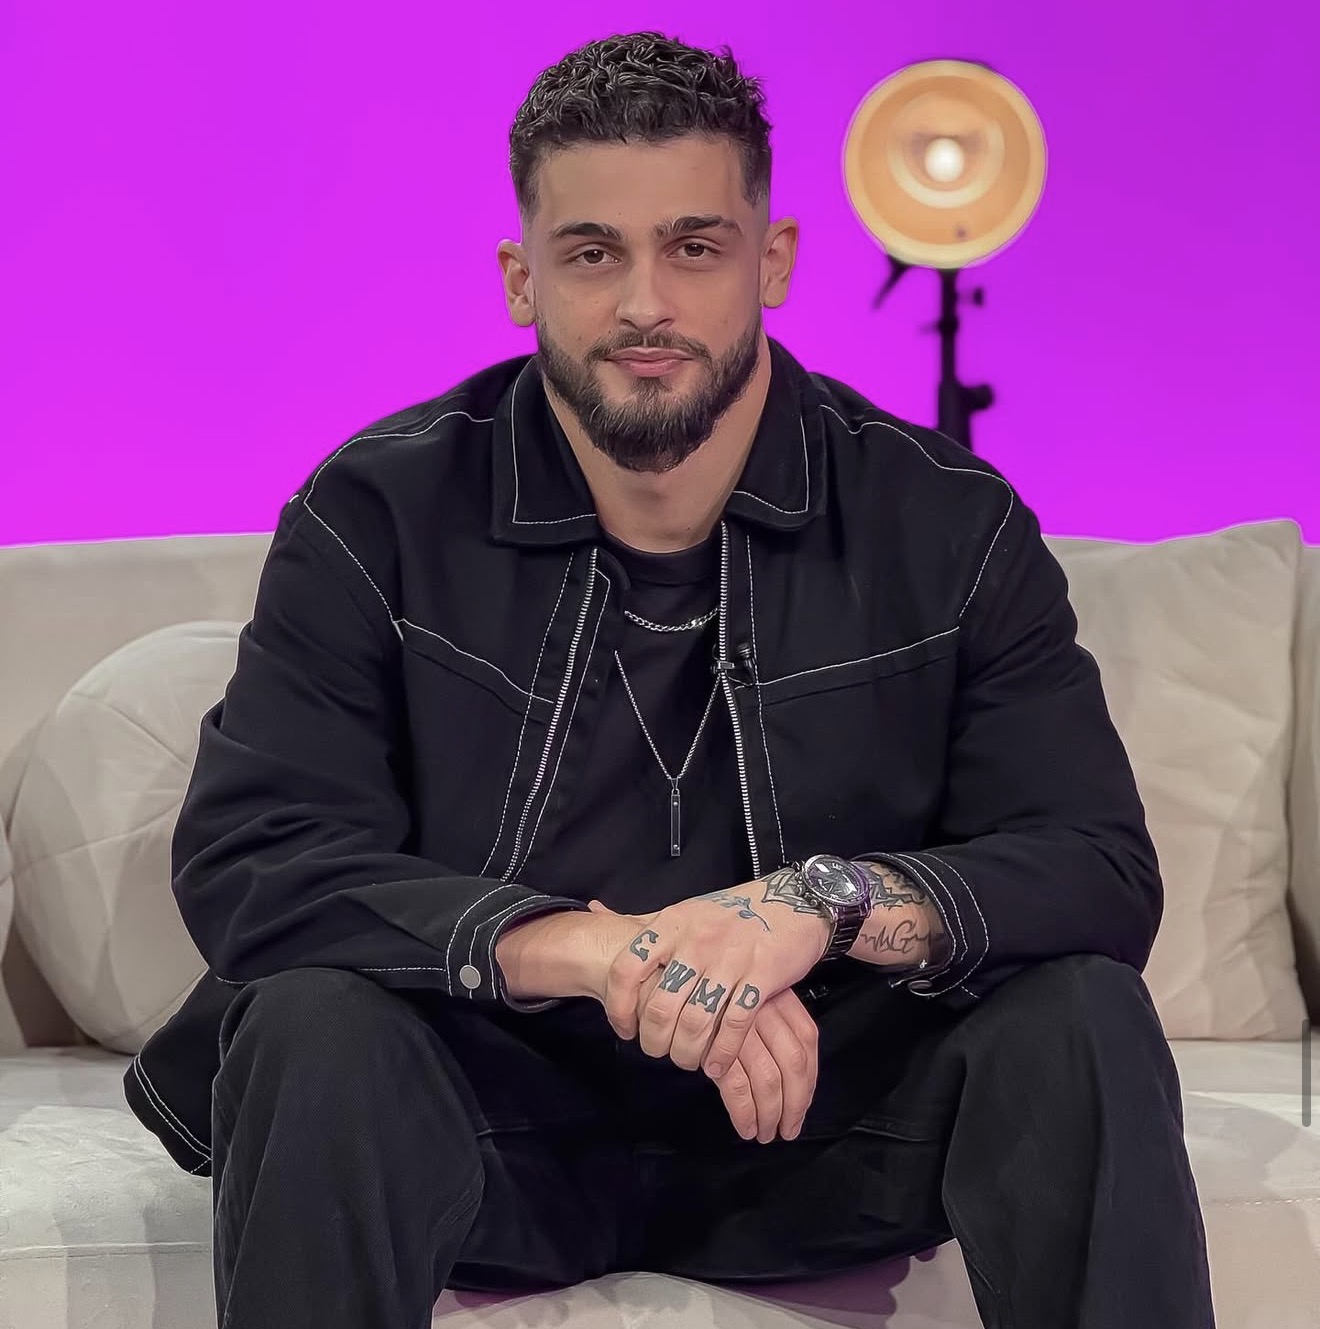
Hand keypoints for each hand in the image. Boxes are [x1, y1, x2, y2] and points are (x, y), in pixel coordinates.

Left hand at [587, 901, 819, 1142]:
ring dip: (687, 1053)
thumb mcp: (684, 912)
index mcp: (672, 923)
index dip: (619, 1006)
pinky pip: (735, 1025)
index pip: (628, 968)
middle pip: (661, 1005)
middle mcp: (697, 941)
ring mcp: (730, 958)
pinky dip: (722, 1053)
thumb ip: (644, 923)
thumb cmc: (730, 914)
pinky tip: (715, 1065)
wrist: (792, 902)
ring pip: (696, 1021)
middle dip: (655, 1041)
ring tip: (686, 1061)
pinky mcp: (762, 976)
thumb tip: (595, 911)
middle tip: (657, 1051)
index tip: (625, 1027)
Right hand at [708, 986, 819, 1142]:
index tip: (804, 1099)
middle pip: (793, 1063)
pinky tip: (746, 1126)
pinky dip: (745, 1113)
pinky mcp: (713, 1047)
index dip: (809, 1075)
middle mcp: (761, 1010)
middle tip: (789, 1126)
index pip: (807, 1037)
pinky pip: (737, 1087)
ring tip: (766, 1132)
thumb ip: (769, 1021)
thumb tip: (790, 1073)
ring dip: (771, 1114)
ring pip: (768, 1080)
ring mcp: (738, 1029)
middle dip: (795, 1103)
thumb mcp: (745, 996)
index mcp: (774, 996)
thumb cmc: (706, 998)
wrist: (667, 988)